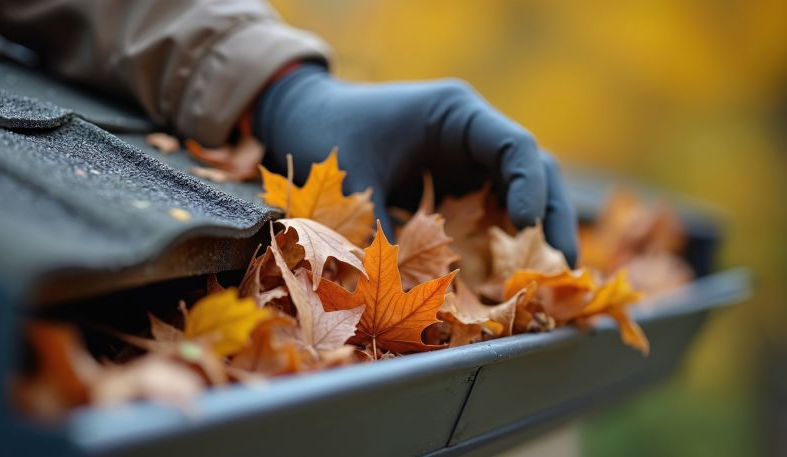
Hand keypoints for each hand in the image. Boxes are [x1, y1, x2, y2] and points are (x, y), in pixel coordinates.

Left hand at [253, 63, 577, 265]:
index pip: (514, 146)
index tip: (524, 230)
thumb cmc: (327, 133)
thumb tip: (404, 295)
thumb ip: (379, 232)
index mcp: (456, 114)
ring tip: (548, 281)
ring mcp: (467, 160)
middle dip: (551, 218)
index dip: (529, 188)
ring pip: (519, 194)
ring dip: (535, 235)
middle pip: (533, 171)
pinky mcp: (455, 184)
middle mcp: (472, 135)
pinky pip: (491, 211)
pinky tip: (507, 276)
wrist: (304, 118)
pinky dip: (503, 241)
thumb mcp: (353, 181)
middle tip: (565, 270)